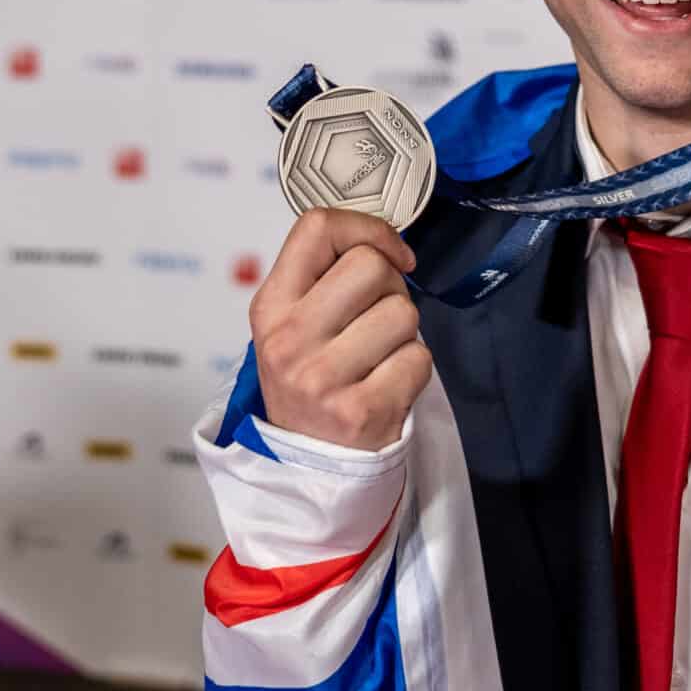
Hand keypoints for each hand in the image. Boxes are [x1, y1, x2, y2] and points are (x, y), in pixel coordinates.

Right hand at [248, 208, 433, 450]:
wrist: (306, 461)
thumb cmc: (310, 379)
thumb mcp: (291, 322)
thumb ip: (324, 276)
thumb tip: (384, 241)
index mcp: (271, 307)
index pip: (317, 229)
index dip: (366, 229)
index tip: (387, 252)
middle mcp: (289, 340)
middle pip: (370, 265)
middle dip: (391, 285)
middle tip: (378, 315)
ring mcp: (324, 379)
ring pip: (403, 312)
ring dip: (404, 331)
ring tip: (378, 355)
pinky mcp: (362, 412)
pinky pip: (419, 358)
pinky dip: (414, 367)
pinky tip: (387, 382)